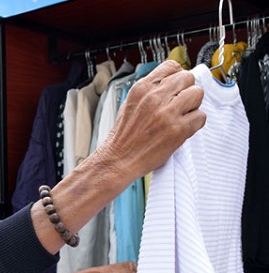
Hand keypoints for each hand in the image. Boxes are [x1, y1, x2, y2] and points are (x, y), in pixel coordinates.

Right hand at [98, 59, 206, 181]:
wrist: (118, 159)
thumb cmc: (124, 136)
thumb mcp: (130, 103)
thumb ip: (150, 90)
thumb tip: (172, 82)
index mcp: (142, 88)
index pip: (171, 66)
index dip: (177, 76)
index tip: (176, 87)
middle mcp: (155, 97)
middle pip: (187, 78)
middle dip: (186, 90)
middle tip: (178, 105)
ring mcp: (168, 113)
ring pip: (197, 94)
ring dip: (193, 106)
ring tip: (181, 116)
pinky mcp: (178, 129)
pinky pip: (201, 116)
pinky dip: (194, 123)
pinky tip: (182, 129)